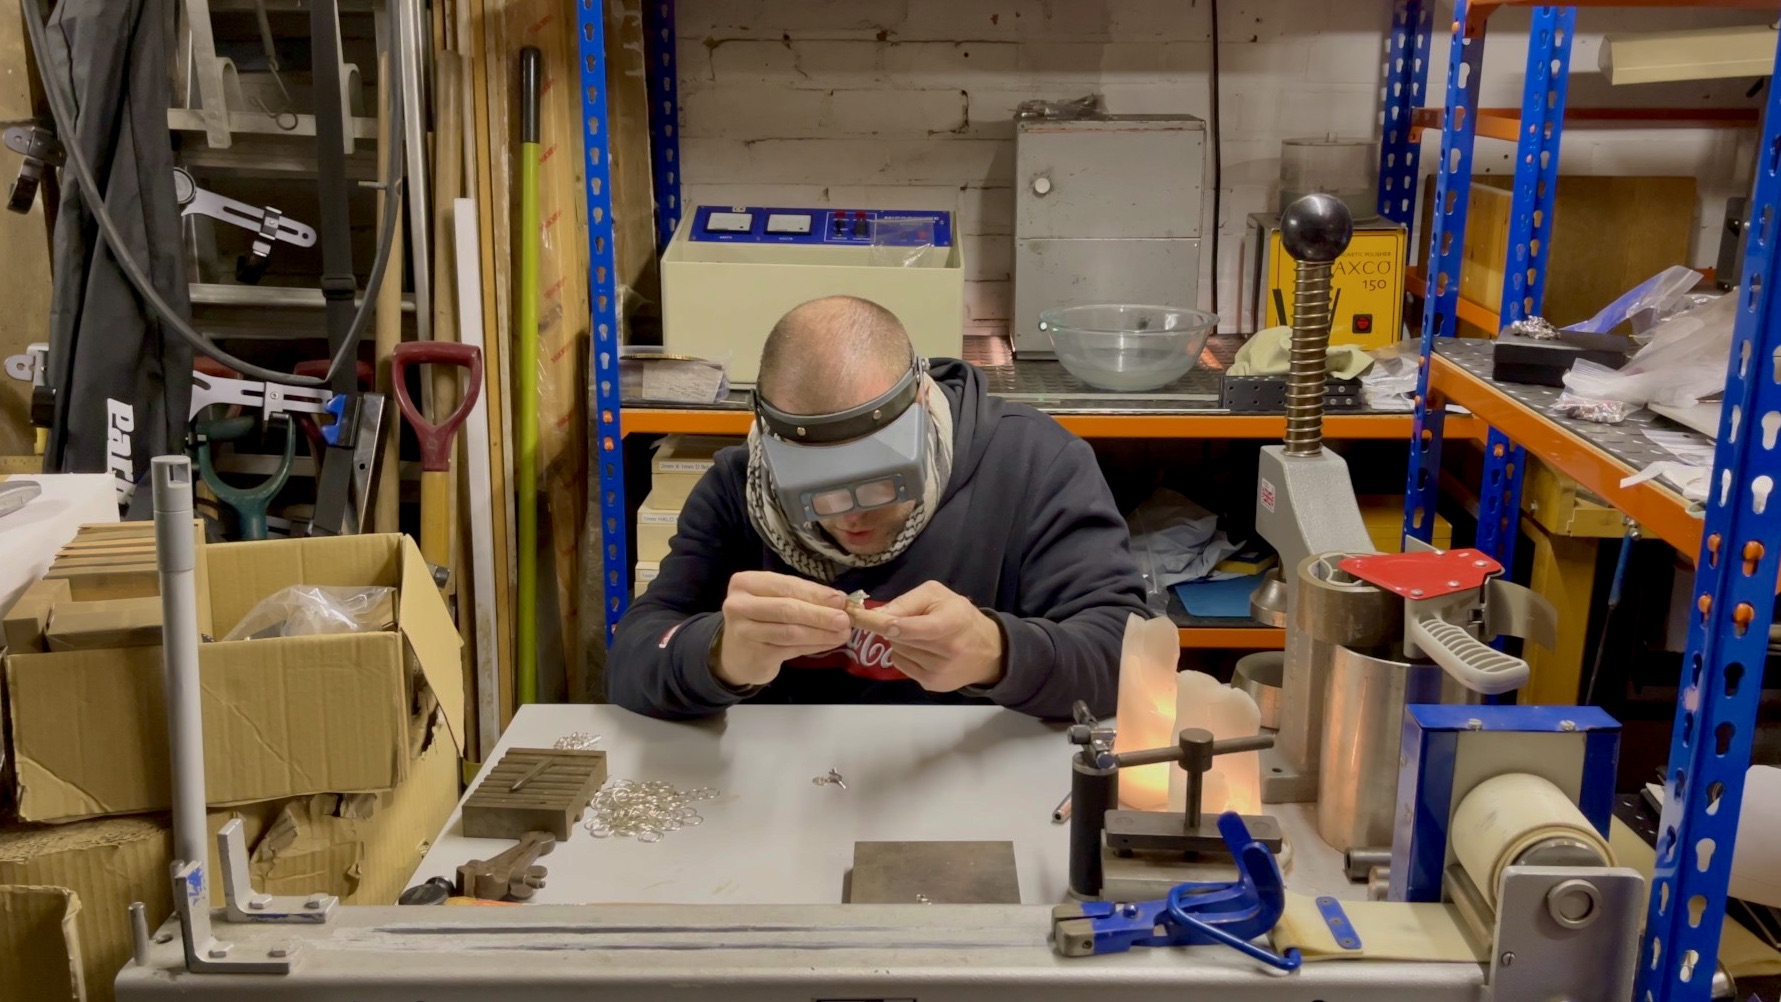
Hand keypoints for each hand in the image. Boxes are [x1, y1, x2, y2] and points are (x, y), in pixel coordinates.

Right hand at [712, 571, 851, 687]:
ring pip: (791, 631)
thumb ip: (803, 598)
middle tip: (845, 619)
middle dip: (820, 614)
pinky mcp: (755, 655)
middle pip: (787, 609)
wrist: (737, 655)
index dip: (815, 593)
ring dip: (821, 633)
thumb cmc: (762, 620)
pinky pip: (791, 649)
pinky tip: (829, 643)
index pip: (786, 585)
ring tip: (843, 633)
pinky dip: (814, 645)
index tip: (841, 600)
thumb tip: (841, 600)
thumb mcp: (777, 600)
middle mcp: (739, 605)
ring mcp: (744, 632)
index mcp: (745, 582)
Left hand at [874, 581, 1005, 691]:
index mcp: (954, 622)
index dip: (896, 625)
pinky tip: (918, 649)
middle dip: (893, 627)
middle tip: (901, 620)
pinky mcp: (932, 683)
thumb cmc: (959, 616)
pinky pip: (901, 666)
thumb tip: (877, 614)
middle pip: (903, 640)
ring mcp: (940, 671)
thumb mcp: (937, 596)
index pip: (920, 628)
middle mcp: (949, 650)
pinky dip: (903, 655)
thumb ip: (907, 601)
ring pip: (899, 652)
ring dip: (899, 641)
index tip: (878, 621)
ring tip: (916, 635)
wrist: (987, 650)